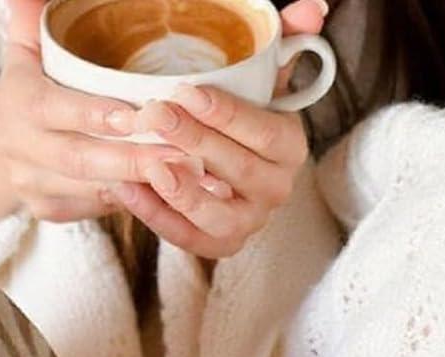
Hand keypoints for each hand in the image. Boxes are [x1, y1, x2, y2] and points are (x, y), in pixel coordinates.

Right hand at [0, 0, 219, 248]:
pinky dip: (133, 202)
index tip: (135, 116)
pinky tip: (168, 195)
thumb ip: (31, 19)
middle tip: (178, 155)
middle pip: (79, 159)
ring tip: (186, 177)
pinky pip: (96, 210)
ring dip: (141, 186)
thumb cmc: (27, 88)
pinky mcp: (48, 211)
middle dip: (131, 160)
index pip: (53, 110)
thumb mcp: (24, 50)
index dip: (93, 115)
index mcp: (16, 104)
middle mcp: (20, 151)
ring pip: (92, 190)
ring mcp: (33, 186)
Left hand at [104, 0, 328, 259]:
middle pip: (238, 170)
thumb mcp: (259, 75)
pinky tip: (129, 191)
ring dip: (183, 193)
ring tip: (150, 166)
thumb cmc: (235, 113)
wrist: (219, 164)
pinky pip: (190, 239)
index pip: (266, 133)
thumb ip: (283, 40)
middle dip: (195, 143)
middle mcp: (276, 190)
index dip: (228, 115)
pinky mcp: (221, 245)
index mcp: (290, 147)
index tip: (187, 91)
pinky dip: (158, 218)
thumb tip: (315, 7)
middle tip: (155, 115)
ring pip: (219, 216)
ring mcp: (250, 223)